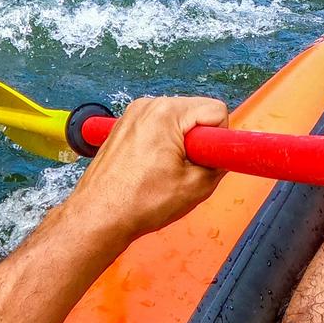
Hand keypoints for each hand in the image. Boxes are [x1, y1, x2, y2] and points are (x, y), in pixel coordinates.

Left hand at [63, 95, 227, 246]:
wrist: (97, 217)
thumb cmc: (136, 203)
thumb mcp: (196, 187)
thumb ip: (220, 164)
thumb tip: (225, 156)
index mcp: (167, 113)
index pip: (216, 110)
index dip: (219, 139)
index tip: (209, 159)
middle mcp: (148, 105)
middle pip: (196, 113)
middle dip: (199, 141)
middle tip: (186, 170)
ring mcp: (133, 114)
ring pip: (177, 121)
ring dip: (181, 144)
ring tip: (166, 173)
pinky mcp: (124, 126)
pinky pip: (157, 127)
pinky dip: (162, 145)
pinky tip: (152, 170)